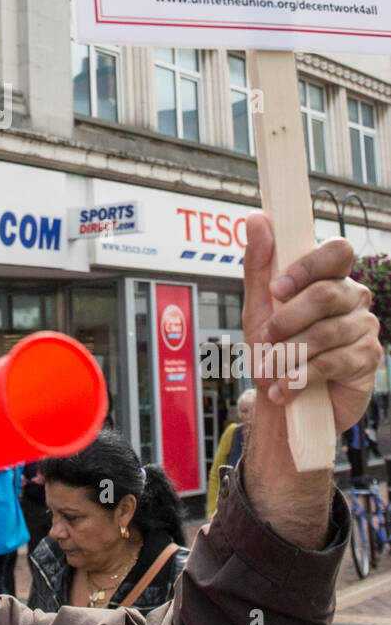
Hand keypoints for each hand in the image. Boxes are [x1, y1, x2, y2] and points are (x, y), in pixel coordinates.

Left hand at [243, 214, 380, 429]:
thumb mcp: (258, 307)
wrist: (284, 406)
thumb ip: (259, 264)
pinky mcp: (368, 359)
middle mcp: (353, 297)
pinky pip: (334, 361)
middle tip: (265, 339)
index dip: (307, 267)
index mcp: (329, 276)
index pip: (336, 251)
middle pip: (325, 294)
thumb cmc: (272, 351)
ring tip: (270, 369)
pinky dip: (301, 377)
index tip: (276, 290)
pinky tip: (284, 389)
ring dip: (289, 353)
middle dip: (287, 320)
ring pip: (326, 332)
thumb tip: (257, 218)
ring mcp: (364, 327)